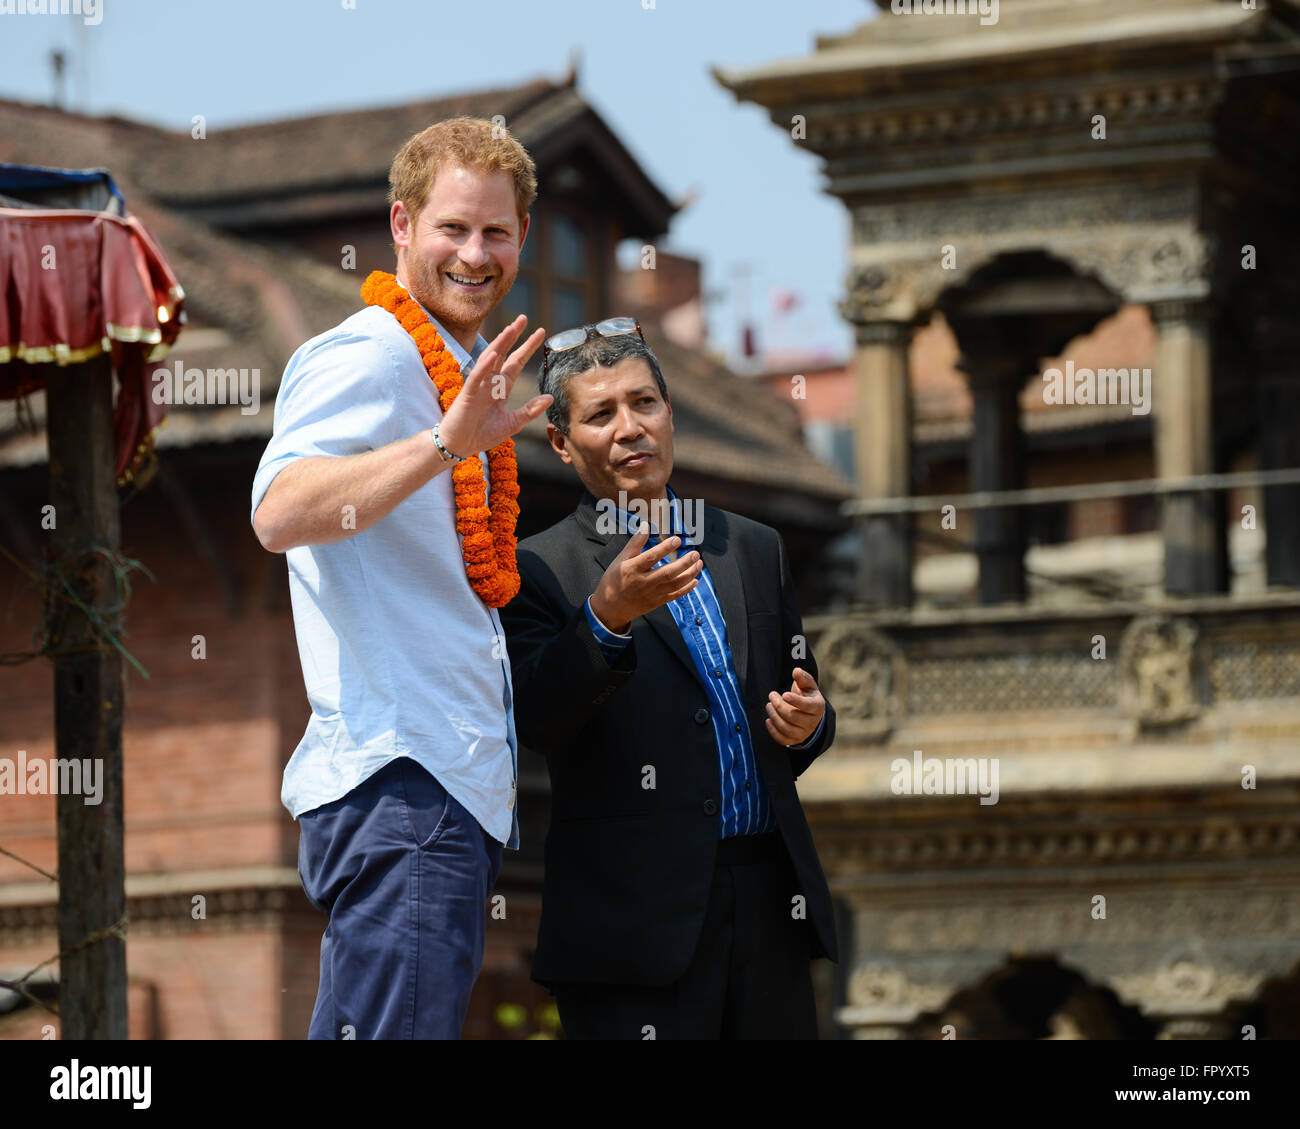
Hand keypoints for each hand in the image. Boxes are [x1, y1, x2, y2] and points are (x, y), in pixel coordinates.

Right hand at [438, 315, 551, 455]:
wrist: (461, 445)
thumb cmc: (483, 434)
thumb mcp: (513, 423)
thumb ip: (530, 410)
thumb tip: (550, 397)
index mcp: (501, 388)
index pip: (516, 362)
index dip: (527, 348)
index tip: (540, 332)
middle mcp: (490, 382)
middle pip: (503, 353)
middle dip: (513, 336)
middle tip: (524, 318)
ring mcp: (479, 386)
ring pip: (490, 359)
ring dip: (500, 343)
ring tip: (511, 329)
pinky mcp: (468, 394)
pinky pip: (477, 377)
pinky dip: (484, 365)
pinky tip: (493, 353)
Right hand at [588, 525, 702, 632]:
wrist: (610, 608)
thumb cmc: (614, 580)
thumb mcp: (620, 560)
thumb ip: (635, 543)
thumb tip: (645, 526)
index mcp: (632, 569)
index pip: (650, 557)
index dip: (665, 548)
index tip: (677, 539)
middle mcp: (643, 582)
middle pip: (667, 573)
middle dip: (684, 563)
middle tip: (695, 553)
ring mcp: (651, 594)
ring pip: (674, 584)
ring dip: (689, 574)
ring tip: (699, 563)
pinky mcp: (657, 602)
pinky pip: (675, 595)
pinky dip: (687, 588)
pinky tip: (695, 580)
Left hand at [764, 667, 823, 746]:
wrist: (809, 713)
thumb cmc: (807, 696)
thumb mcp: (808, 686)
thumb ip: (803, 678)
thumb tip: (796, 671)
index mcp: (817, 707)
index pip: (807, 706)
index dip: (796, 701)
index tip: (784, 694)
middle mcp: (812, 722)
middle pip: (794, 717)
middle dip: (779, 706)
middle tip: (772, 695)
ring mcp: (804, 733)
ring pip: (787, 728)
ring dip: (774, 716)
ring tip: (768, 705)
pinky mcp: (795, 740)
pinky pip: (783, 740)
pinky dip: (773, 731)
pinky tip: (768, 720)